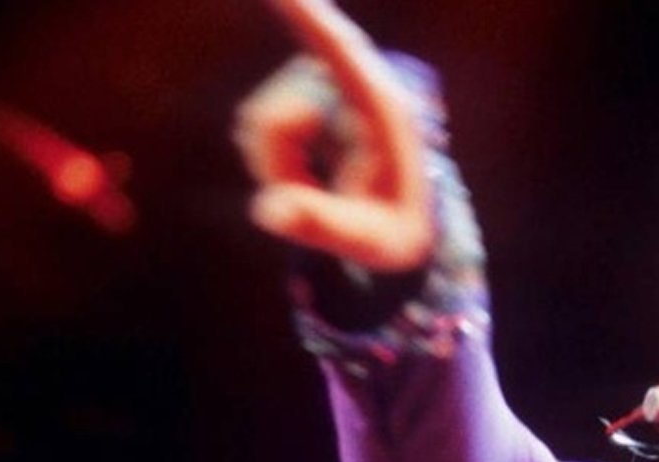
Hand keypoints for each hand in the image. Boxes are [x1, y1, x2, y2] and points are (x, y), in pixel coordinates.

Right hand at [233, 0, 435, 272]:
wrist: (402, 219)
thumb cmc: (396, 231)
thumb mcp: (371, 242)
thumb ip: (323, 225)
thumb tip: (267, 211)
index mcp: (384, 108)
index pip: (341, 51)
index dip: (308, 18)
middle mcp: (352, 83)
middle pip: (273, 119)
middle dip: (275, 171)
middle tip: (308, 207)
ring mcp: (323, 83)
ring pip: (258, 123)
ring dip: (274, 168)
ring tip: (314, 191)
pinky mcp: (303, 90)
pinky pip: (256, 125)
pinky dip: (270, 160)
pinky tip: (303, 173)